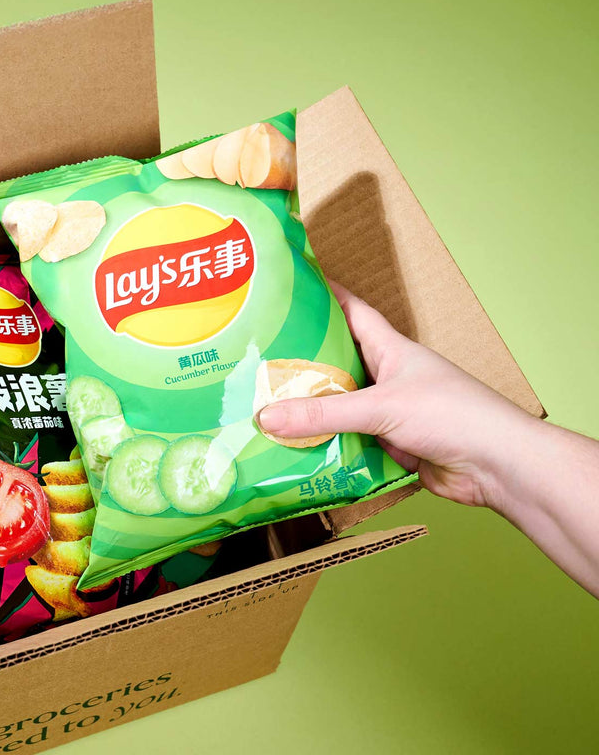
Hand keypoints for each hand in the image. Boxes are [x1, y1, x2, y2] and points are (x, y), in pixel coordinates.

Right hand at [255, 281, 537, 511]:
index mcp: (391, 350)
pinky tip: (294, 452)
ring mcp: (389, 414)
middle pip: (336, 365)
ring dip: (310, 413)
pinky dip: (325, 448)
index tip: (288, 288)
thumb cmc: (453, 414)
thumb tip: (265, 418)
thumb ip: (323, 413)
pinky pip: (348, 443)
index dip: (323, 297)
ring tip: (263, 409)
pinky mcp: (390, 447)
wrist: (498, 466)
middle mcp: (388, 378)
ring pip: (339, 409)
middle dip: (301, 364)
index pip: (351, 312)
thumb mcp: (381, 407)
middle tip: (256, 362)